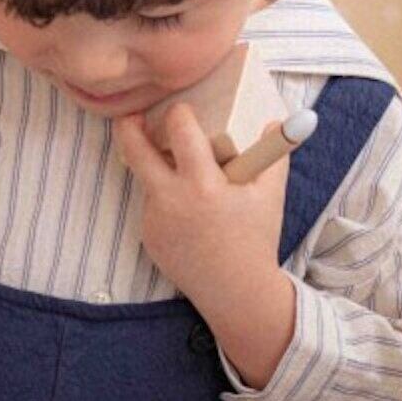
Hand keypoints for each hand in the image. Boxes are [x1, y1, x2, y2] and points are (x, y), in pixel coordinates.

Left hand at [115, 103, 296, 388]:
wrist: (235, 291)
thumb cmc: (256, 240)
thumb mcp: (270, 195)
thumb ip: (274, 152)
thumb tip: (273, 119)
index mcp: (203, 186)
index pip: (180, 131)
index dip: (178, 113)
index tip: (181, 109)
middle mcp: (171, 201)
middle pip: (134, 150)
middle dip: (128, 126)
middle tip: (130, 115)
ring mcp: (154, 221)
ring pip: (148, 181)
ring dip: (162, 173)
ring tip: (193, 185)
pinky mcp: (148, 237)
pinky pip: (153, 207)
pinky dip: (167, 202)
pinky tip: (191, 217)